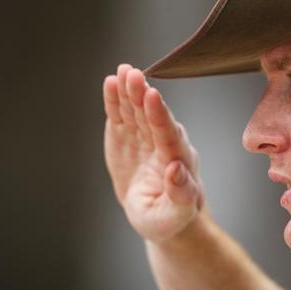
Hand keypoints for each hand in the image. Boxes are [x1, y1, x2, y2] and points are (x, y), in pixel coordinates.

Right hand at [103, 64, 203, 242]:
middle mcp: (163, 142)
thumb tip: (177, 169)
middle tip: (133, 75)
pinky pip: (121, 116)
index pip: (167, 133)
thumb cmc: (171, 218)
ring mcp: (145, 136)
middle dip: (142, 95)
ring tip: (122, 71)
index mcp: (177, 159)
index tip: (152, 96)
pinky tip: (110, 82)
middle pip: (151, 115)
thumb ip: (180, 194)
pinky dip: (115, 100)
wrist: (160, 214)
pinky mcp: (127, 136)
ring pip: (136, 110)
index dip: (159, 115)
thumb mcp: (174, 214)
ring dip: (129, 91)